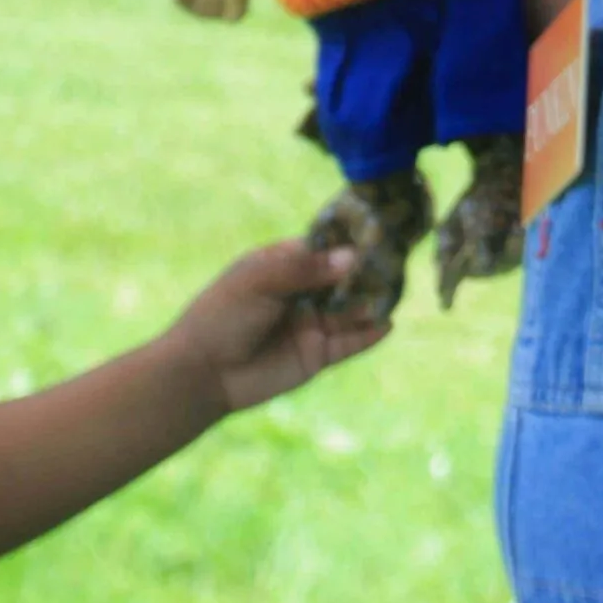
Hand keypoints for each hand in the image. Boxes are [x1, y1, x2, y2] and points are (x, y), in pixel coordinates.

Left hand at [165, 241, 387, 414]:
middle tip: (398, 262)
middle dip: (367, 272)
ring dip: (372, 302)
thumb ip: (305, 269)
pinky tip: (387, 324)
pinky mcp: (316, 355)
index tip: (379, 232)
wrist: (204, 371)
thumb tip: (352, 257)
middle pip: (343, 279)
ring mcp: (310, 324)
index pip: (323, 248)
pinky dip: (368, 335)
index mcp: (282, 266)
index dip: (348, 242)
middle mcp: (301, 293)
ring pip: (350, 310)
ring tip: (398, 291)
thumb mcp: (260, 281)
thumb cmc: (222, 315)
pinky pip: (349, 343)